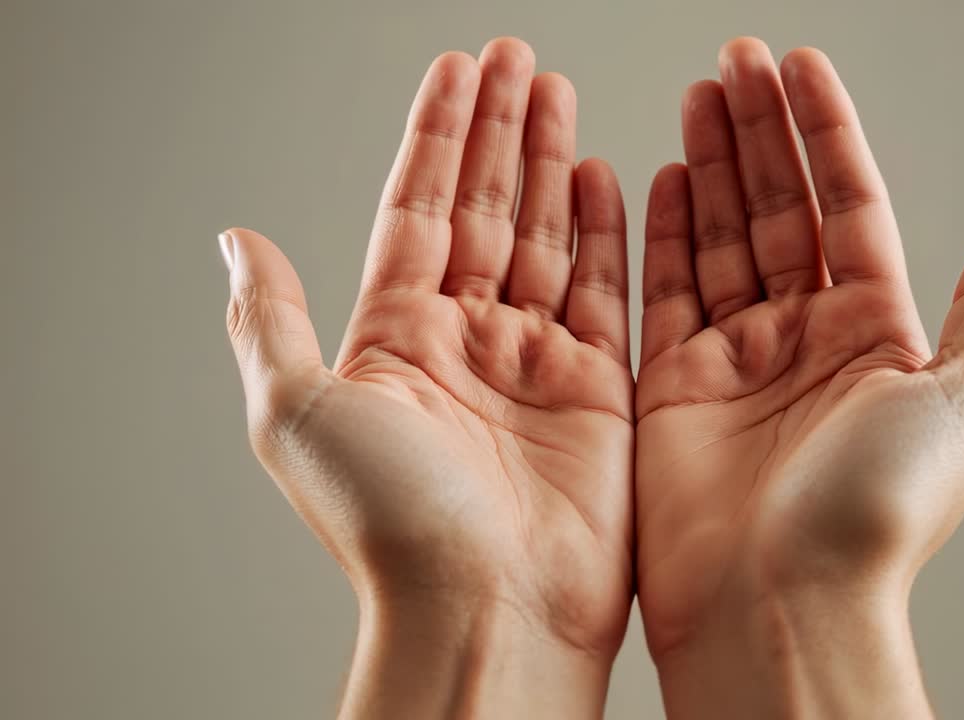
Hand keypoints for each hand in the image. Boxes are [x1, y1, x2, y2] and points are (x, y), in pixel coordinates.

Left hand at [221, 38, 631, 717]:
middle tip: (515, 58)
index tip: (455, 71)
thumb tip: (234, 242)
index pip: (419, 208)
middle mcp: (466, 342)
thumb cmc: (390, 524)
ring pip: (547, 237)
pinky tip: (606, 176)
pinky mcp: (597, 390)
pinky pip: (608, 292)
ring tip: (557, 93)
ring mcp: (535, 363)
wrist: (486, 607)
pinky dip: (609, 232)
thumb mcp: (296, 410)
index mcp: (396, 338)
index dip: (437, 136)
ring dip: (551, 162)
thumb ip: (271, 317)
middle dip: (500, 129)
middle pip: (487, 209)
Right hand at [635, 38, 963, 716]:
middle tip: (735, 61)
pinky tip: (660, 179)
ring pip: (721, 239)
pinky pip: (665, 293)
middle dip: (758, 133)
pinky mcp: (674, 388)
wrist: (780, 600)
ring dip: (710, 166)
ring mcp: (737, 361)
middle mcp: (807, 341)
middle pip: (779, 210)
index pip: (848, 208)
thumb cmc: (876, 514)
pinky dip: (661, 235)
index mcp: (877, 336)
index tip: (800, 68)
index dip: (825, 134)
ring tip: (699, 97)